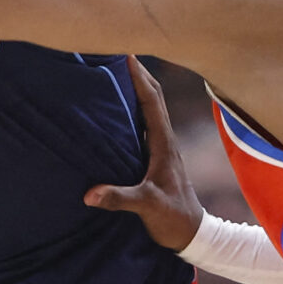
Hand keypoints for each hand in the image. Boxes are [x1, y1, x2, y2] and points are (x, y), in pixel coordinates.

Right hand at [82, 58, 203, 251]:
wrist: (193, 233)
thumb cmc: (173, 219)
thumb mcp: (146, 207)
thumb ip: (120, 198)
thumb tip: (89, 194)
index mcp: (164, 145)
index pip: (152, 102)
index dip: (139, 77)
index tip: (125, 53)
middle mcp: (166, 140)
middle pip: (154, 96)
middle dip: (138, 72)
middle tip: (118, 50)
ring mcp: (162, 147)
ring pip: (151, 107)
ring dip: (137, 85)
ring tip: (117, 68)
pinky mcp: (157, 156)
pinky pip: (146, 121)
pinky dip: (135, 105)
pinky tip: (120, 103)